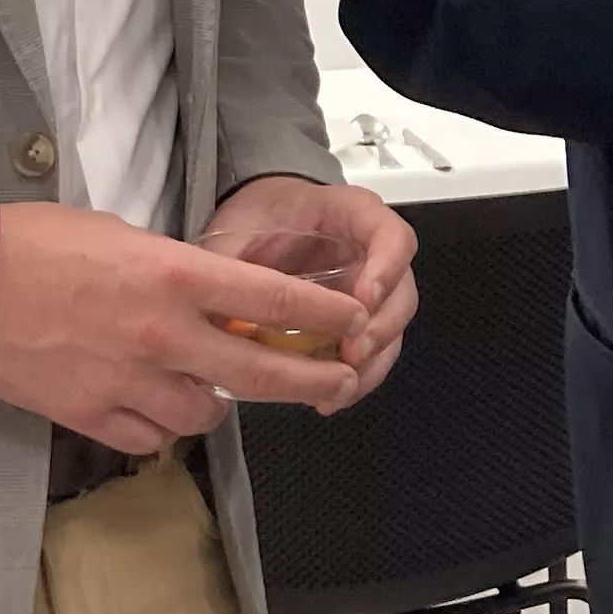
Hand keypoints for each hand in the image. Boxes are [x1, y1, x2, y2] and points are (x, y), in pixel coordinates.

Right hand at [0, 201, 361, 454]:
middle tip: (338, 381)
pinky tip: (155, 406)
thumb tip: (213, 296)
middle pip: (261, 373)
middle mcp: (163, 333)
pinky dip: (163, 426)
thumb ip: (178, 270)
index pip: (274, 298)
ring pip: (207, 415)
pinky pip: (153, 438)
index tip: (356, 321)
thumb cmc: (36, 245)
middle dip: (313, 380)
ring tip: (211, 386)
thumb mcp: (124, 236)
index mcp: (175, 275)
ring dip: (217, 403)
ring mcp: (129, 381)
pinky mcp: (92, 414)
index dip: (326, 315)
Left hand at [202, 174, 419, 406]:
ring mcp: (370, 290)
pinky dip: (355, 378)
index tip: (363, 300)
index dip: (387, 268)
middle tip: (352, 356)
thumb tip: (211, 305)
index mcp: (353, 215)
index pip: (392, 236)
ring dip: (372, 362)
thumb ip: (231, 257)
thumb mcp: (240, 225)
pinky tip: (326, 398)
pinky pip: (371, 353)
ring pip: (391, 329)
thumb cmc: (257, 217)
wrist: (259, 224)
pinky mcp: (356, 322)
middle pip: (401, 292)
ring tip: (338, 388)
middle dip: (381, 329)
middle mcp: (373, 253)